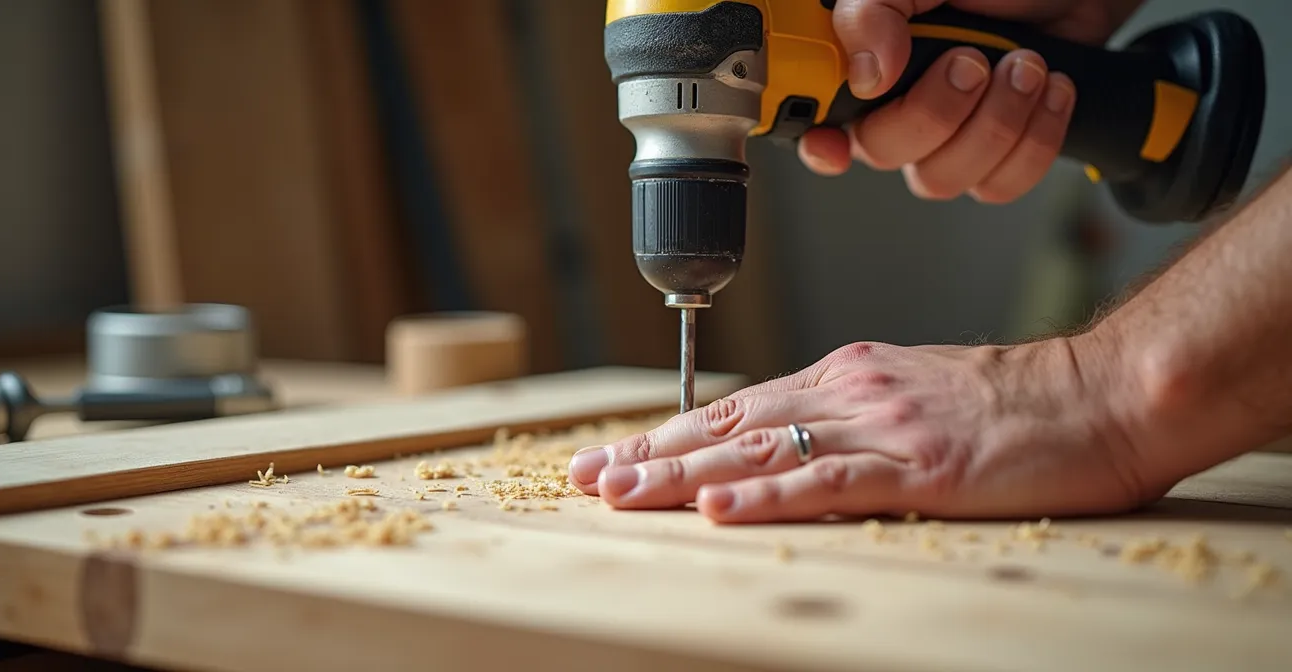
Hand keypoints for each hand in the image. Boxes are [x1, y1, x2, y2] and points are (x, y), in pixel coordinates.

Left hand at [567, 334, 1168, 522]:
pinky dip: (769, 498)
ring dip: (686, 476)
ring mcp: (883, 429)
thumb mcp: (913, 396)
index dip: (668, 432)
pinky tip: (721, 510)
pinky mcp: (921, 469)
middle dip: (653, 453)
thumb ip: (850, 414)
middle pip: (731, 427)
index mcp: (846, 377)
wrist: (1101, 395)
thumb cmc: (1014, 405)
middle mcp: (850, 394)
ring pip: (763, 453)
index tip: (615, 454)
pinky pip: (830, 484)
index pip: (736, 409)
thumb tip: (791, 438)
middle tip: (587, 476)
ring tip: (623, 492)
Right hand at [800, 0, 1141, 202]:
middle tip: (974, 61)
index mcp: (867, 66)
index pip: (818, 122)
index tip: (835, 147)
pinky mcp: (1000, 156)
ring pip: (944, 179)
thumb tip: (867, 72)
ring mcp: (950, 138)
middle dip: (937, 112)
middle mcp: (899, 108)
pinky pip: (1000, 185)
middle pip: (885, 154)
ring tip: (1026, 66)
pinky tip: (1050, 93)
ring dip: (996, 122)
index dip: (819, 144)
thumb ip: (874, 10)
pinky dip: (1035, 141)